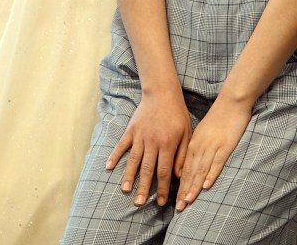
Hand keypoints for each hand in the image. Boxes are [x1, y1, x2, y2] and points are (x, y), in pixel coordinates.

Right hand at [105, 89, 191, 207]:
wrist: (162, 92)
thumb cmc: (177, 114)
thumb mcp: (187, 133)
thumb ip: (183, 155)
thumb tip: (179, 176)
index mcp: (168, 144)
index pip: (164, 171)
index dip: (162, 188)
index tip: (160, 202)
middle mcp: (152, 142)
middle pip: (147, 169)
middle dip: (143, 188)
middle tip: (139, 204)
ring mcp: (140, 135)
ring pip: (134, 159)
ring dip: (129, 176)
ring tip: (125, 190)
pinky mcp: (131, 129)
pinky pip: (122, 144)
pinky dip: (115, 155)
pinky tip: (109, 167)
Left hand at [175, 95, 252, 211]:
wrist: (231, 102)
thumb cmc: (218, 117)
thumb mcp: (203, 132)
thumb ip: (197, 147)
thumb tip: (191, 163)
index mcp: (194, 143)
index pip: (185, 168)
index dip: (180, 186)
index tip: (175, 201)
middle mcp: (200, 146)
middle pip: (190, 172)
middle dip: (184, 191)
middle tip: (178, 208)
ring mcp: (212, 146)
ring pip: (201, 170)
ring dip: (194, 187)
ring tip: (188, 201)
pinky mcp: (225, 145)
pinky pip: (217, 162)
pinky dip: (211, 174)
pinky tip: (207, 185)